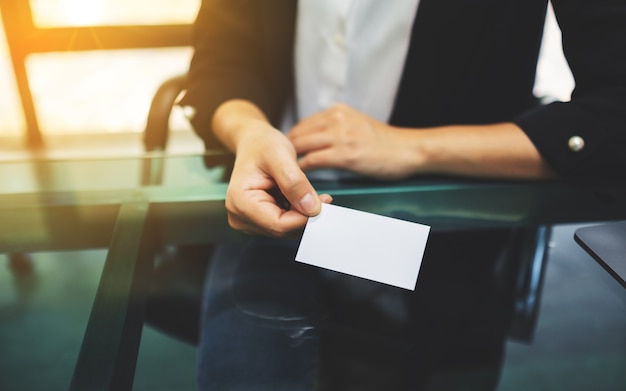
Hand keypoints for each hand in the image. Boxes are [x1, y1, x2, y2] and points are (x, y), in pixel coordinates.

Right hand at [225, 124, 331, 237]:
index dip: (304, 217)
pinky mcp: (259, 221)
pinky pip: (284, 224)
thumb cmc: (262, 145)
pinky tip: (298, 197)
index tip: (324, 201)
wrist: (254, 143)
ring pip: (286, 229)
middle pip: (283, 229)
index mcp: (240, 202)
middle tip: (322, 197)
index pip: (279, 225)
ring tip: (306, 191)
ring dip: (302, 214)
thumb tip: (312, 208)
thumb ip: (295, 182)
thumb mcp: (280, 156)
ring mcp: (248, 221)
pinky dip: (297, 213)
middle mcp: (240, 217)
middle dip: (305, 215)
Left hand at [287, 104, 412, 178]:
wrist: (410, 149)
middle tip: (276, 170)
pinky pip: (313, 161)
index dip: (290, 143)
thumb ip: (335, 128)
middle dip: (284, 153)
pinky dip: (302, 172)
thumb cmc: (385, 143)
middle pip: (297, 134)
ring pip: (301, 146)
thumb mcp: (357, 124)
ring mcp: (341, 136)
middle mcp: (337, 119)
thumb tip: (313, 141)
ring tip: (283, 177)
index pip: (302, 125)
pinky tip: (298, 181)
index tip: (282, 157)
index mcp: (337, 111)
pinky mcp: (346, 154)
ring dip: (289, 163)